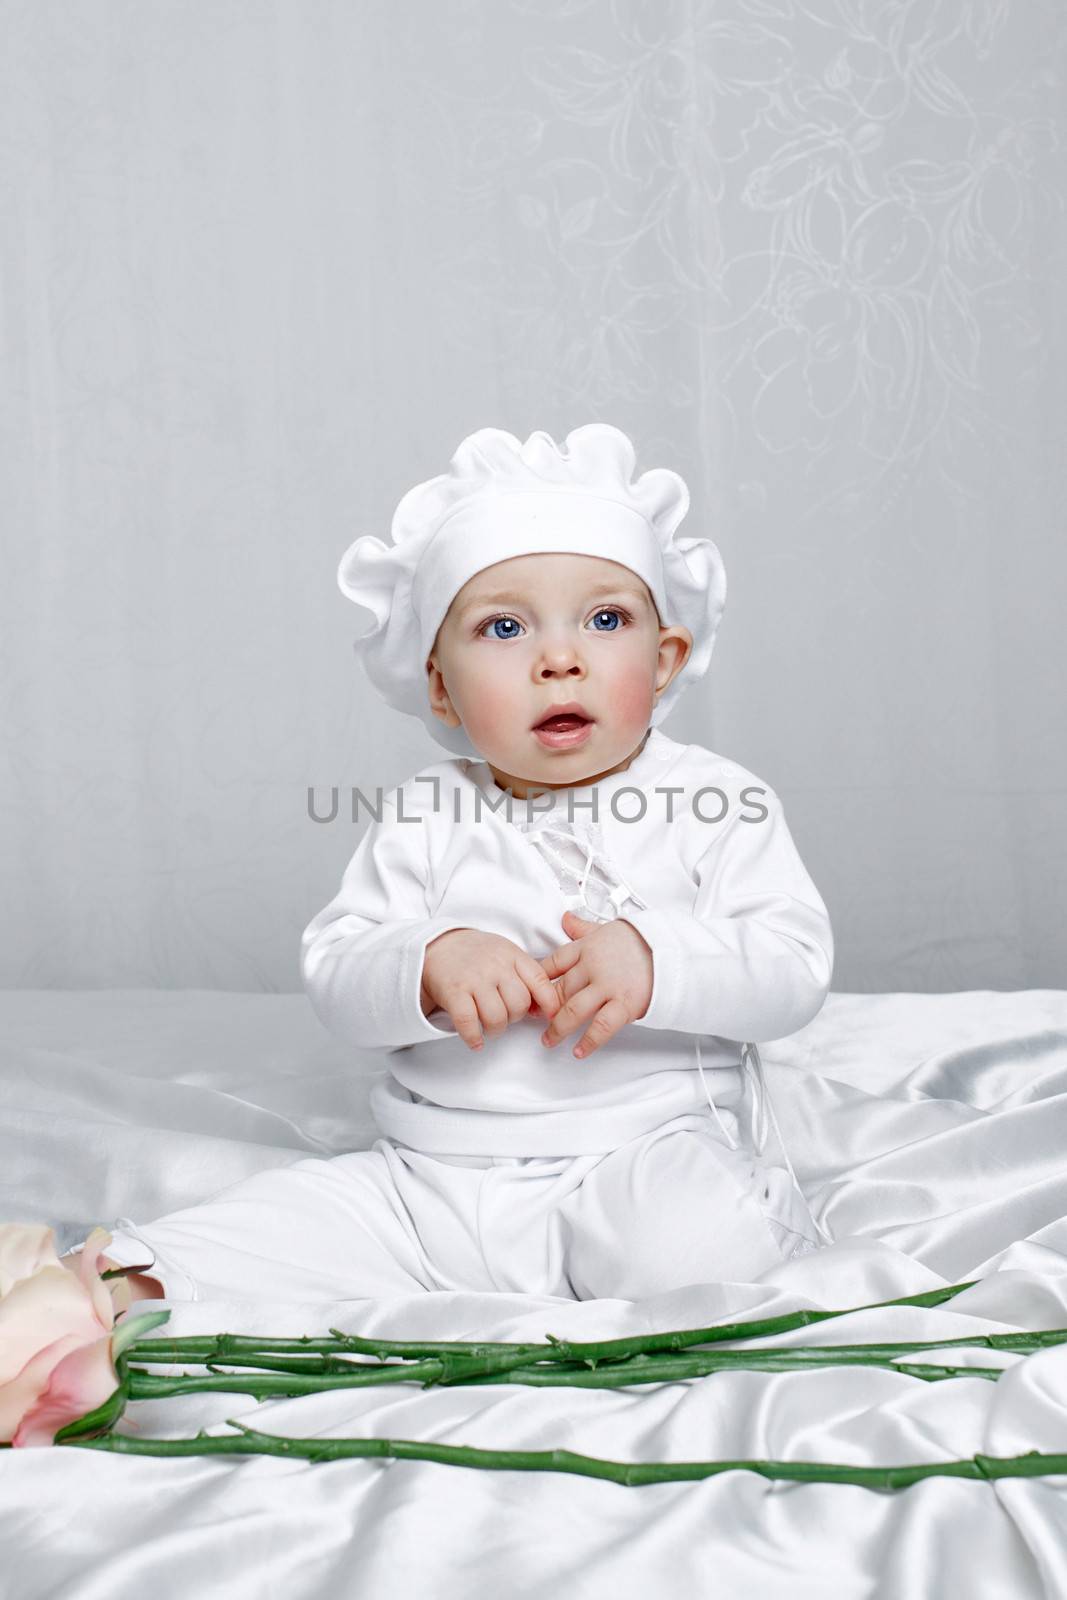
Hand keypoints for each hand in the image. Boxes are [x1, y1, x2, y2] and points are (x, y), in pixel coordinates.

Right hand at [420, 928, 561, 1051]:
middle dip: (515, 1018)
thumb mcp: (505, 953)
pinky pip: (469, 1022)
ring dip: (495, 1030)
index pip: (540, 981)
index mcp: (512, 955)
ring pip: (497, 1017)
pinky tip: (475, 1041)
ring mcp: (474, 978)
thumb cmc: (477, 954)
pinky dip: (474, 1037)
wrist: (437, 944)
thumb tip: (544, 1009)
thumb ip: (525, 975)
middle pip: (519, 1004)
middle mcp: (495, 965)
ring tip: (489, 1027)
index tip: (550, 1017)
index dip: (549, 1004)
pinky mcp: (453, 992)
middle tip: (504, 1015)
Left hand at [537, 910, 653, 1058]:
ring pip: (572, 1010)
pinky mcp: (625, 1003)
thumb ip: (583, 928)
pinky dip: (588, 1041)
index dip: (537, 981)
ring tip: (549, 1041)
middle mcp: (592, 966)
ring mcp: (608, 986)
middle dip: (545, 1009)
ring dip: (557, 1029)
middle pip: (559, 990)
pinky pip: (601, 1026)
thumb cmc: (641, 941)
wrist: (672, 949)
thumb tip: (565, 919)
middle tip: (536, 1022)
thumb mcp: (607, 929)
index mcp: (586, 947)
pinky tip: (579, 1051)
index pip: (552, 964)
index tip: (529, 993)